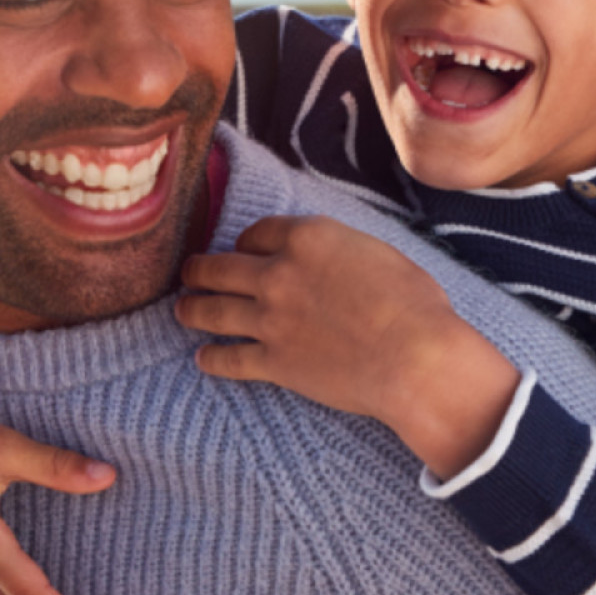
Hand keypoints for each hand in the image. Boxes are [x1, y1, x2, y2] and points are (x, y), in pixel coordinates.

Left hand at [175, 215, 520, 477]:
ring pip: (212, 310)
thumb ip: (341, 249)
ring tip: (182, 309)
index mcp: (306, 237)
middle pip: (220, 267)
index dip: (245, 242)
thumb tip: (334, 257)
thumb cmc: (413, 303)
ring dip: (192, 308)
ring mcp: (270, 319)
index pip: (255, 233)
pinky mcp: (273, 361)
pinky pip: (229, 359)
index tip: (242, 250)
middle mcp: (278, 273)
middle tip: (188, 272)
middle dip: (199, 269)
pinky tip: (202, 359)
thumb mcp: (377, 253)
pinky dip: (212, 359)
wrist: (414, 357)